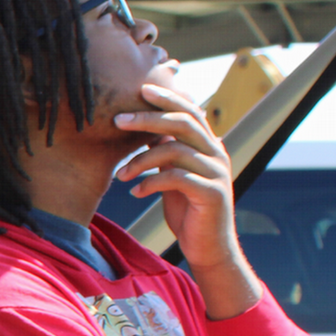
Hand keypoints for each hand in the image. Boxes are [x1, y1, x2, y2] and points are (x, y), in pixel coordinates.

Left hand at [116, 84, 261, 316]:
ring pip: (176, 151)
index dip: (167, 97)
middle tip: (118, 120)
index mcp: (208, 145)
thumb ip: (163, 151)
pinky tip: (135, 192)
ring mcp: (217, 173)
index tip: (141, 88)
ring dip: (141, 160)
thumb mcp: (172, 174)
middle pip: (183, 123)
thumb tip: (140, 127)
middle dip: (148, 118)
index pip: (190, 110)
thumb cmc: (187, 209)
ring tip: (121, 174)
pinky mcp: (212, 194)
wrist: (209, 247)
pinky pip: (177, 179)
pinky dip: (151, 183)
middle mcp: (216, 154)